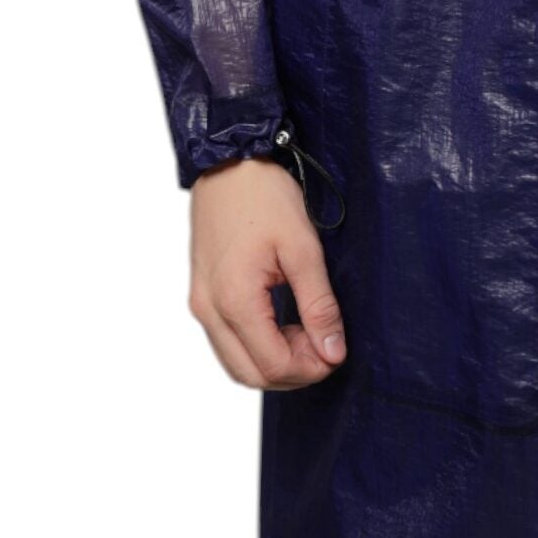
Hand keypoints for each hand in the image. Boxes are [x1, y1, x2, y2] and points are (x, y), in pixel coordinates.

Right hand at [188, 157, 346, 390]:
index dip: (310, 368)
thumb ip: (319, 305)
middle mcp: (209, 310)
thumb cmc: (264, 197)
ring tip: (307, 332)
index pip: (273, 365)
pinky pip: (227, 342)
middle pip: (251, 374)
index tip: (336, 350)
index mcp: (234, 299)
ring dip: (275, 362)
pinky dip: (257, 347)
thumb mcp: (303, 248)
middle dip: (293, 372)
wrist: (227, 163)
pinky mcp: (202, 295)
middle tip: (324, 345)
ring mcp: (201, 304)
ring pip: (236, 364)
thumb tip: (333, 351)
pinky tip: (285, 325)